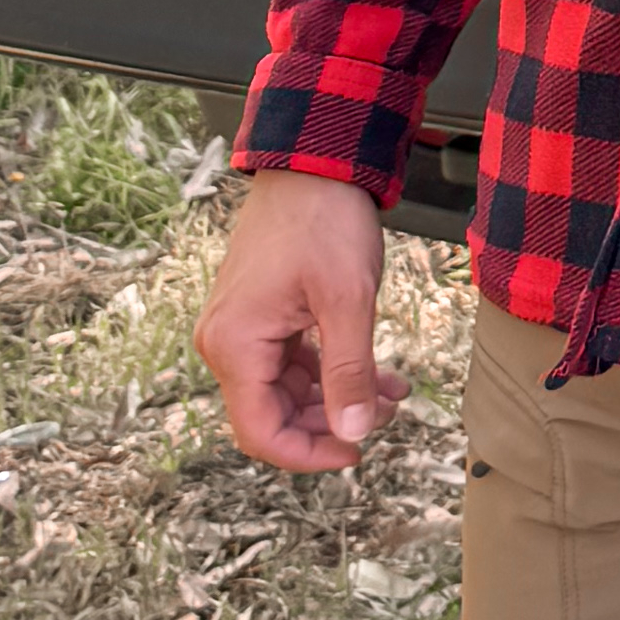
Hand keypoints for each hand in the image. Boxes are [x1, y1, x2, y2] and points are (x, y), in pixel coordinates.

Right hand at [198, 170, 404, 471]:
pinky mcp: (262, 319)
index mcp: (236, 345)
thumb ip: (349, 372)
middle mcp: (227, 343)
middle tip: (386, 414)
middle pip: (274, 416)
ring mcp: (242, 331)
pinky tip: (381, 376)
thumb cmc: (325, 222)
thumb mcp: (348, 301)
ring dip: (340, 398)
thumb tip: (354, 433)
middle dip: (333, 423)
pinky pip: (293, 365)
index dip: (308, 454)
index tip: (356, 453)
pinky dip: (334, 372)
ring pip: (288, 393)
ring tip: (392, 394)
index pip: (260, 432)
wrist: (313, 165)